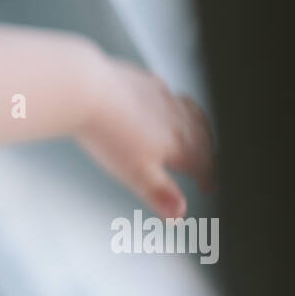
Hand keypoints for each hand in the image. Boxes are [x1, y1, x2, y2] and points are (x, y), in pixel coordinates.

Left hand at [75, 54, 216, 216]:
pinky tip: (164, 101)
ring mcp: (161, 96)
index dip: (209, 178)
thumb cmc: (107, 132)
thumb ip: (159, 193)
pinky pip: (167, 92)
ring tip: (196, 133)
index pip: (205, 163)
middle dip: (208, 152)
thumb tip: (179, 214)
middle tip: (207, 164)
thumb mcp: (134, 173)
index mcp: (179, 142)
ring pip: (191, 111)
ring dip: (198, 126)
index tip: (209, 187)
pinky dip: (173, 102)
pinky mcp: (143, 81)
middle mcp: (176, 117)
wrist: (85, 90)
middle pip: (203, 136)